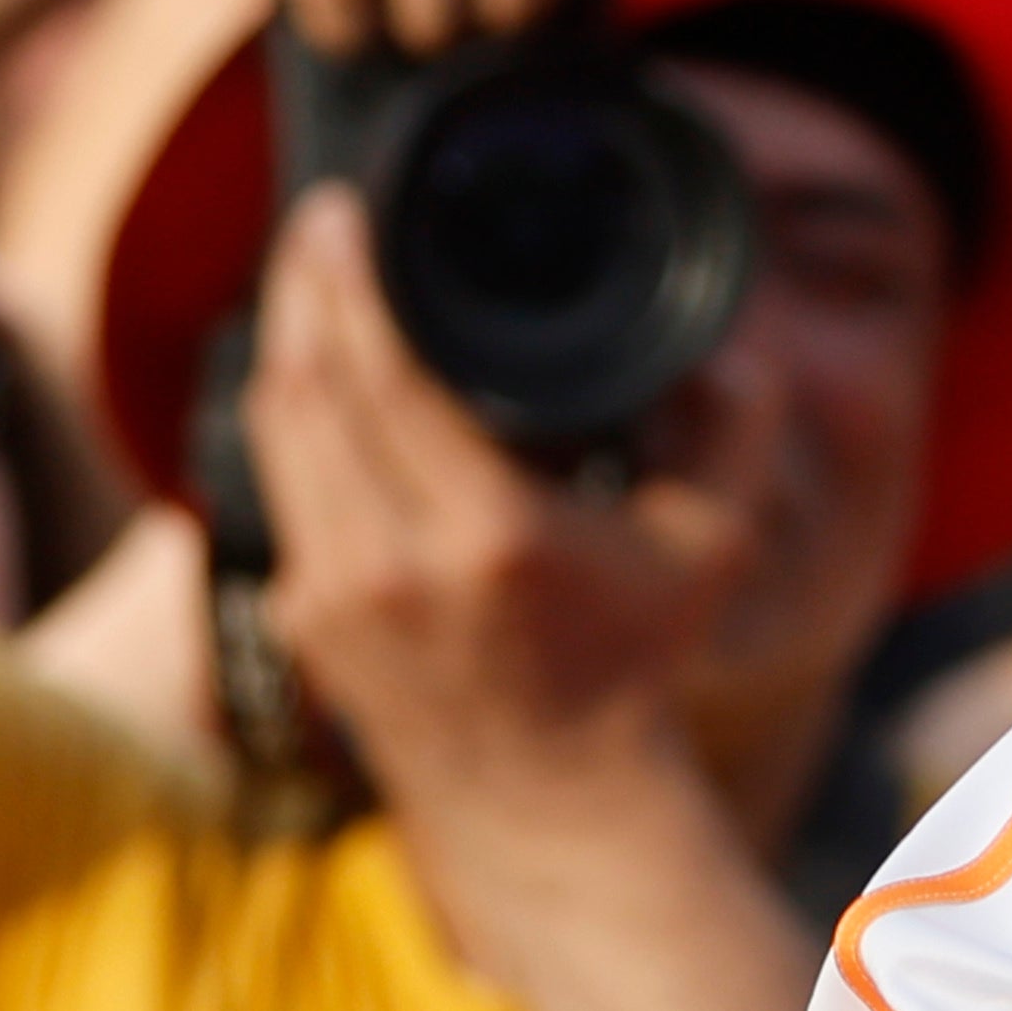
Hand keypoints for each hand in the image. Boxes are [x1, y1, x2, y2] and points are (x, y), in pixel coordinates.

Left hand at [231, 180, 756, 850]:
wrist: (547, 799)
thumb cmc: (632, 661)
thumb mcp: (710, 546)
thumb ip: (736, 432)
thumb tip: (732, 343)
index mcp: (488, 536)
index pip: (382, 374)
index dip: (349, 279)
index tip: (345, 211)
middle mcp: (392, 566)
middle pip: (305, 385)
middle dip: (300, 287)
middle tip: (318, 217)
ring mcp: (333, 596)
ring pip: (274, 430)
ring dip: (281, 339)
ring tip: (305, 272)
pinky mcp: (301, 618)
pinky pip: (277, 484)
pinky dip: (286, 413)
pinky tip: (304, 366)